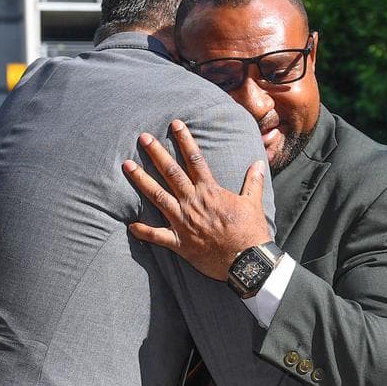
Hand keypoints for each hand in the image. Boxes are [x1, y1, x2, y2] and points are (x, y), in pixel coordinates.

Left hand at [122, 119, 271, 280]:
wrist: (246, 261)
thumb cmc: (251, 232)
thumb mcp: (253, 203)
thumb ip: (253, 181)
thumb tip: (258, 163)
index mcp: (210, 191)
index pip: (195, 160)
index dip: (185, 140)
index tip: (175, 124)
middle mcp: (193, 202)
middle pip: (171, 173)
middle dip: (156, 153)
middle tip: (143, 138)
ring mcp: (183, 222)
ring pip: (158, 197)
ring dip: (142, 181)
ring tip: (128, 166)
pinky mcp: (180, 242)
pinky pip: (157, 236)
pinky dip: (144, 231)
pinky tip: (130, 226)